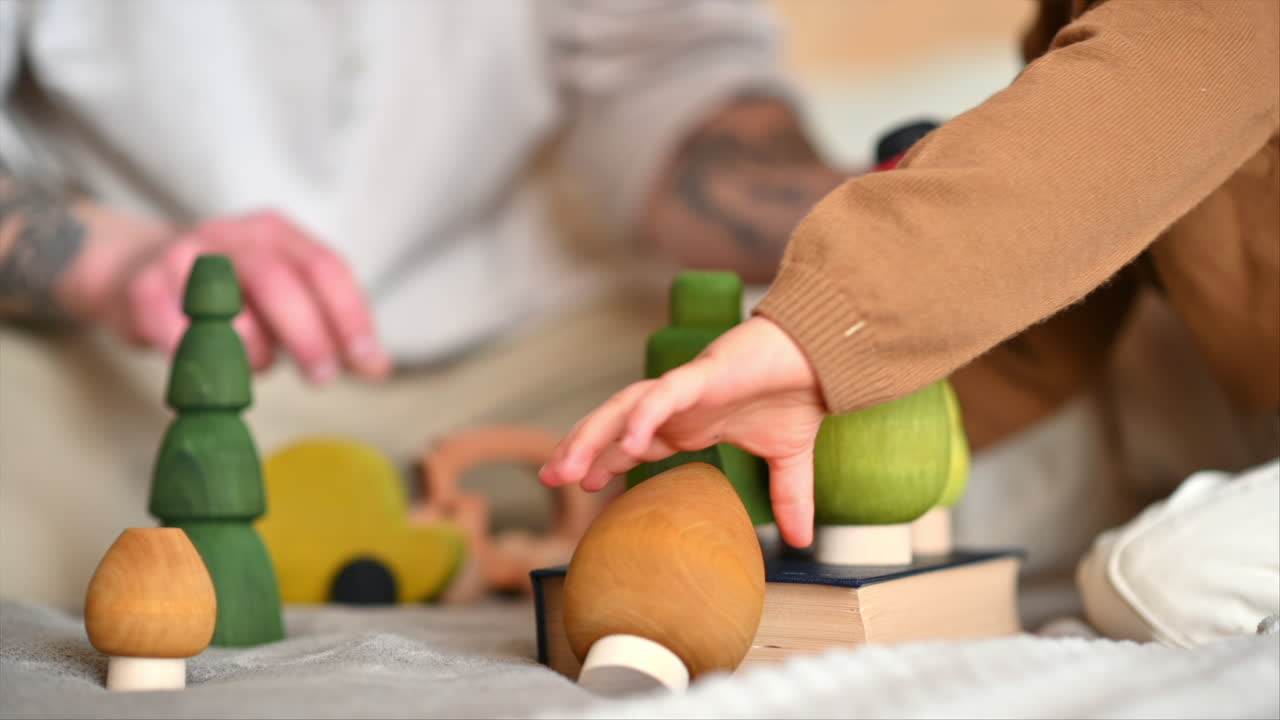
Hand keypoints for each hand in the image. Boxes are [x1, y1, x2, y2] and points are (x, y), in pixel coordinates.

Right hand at [75, 208, 389, 382]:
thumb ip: (331, 330)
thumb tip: (378, 367)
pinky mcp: (141, 286)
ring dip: (247, 352)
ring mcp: (182, 255)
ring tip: (250, 370)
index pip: (326, 268)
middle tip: (323, 379)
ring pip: (224, 306)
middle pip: (278, 280)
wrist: (133, 270)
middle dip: (307, 335)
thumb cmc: (227, 294)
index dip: (351, 316)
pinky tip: (206, 373)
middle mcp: (232, 236)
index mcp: (277, 234)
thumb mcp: (285, 303)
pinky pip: (174, 331)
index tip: (367, 363)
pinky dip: (197, 360)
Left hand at [539, 316, 826, 547]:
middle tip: (550, 478)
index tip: (585, 486)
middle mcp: (678, 407)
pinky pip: (663, 395)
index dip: (607, 460)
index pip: (635, 442)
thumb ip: (790, 497)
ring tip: (568, 468)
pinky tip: (628, 442)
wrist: (825, 355)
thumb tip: (801, 540)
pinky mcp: (702, 374)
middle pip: (616, 427)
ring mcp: (685, 390)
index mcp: (691, 423)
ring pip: (625, 409)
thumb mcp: (789, 458)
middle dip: (581, 449)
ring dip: (594, 436)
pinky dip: (643, 416)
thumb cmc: (799, 392)